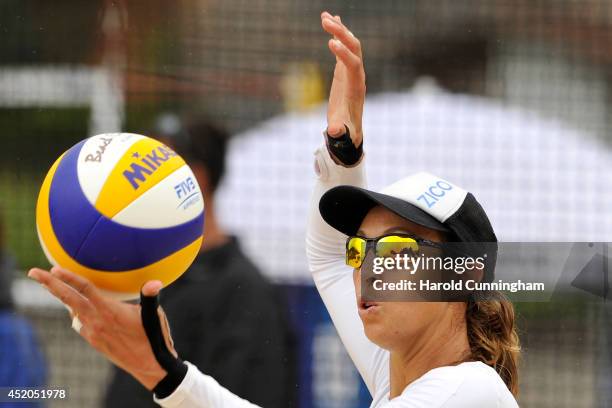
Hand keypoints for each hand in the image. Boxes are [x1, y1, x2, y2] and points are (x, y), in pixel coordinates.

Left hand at [28, 267, 173, 389]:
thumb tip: (156, 282)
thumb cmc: (153, 337)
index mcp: (110, 312)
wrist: (148, 365)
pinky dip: (76, 312)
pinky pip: (79, 322)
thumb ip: (150, 297)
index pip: (86, 290)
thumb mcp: (154, 315)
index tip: (54, 269)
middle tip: (33, 272)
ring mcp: (92, 332)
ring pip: (72, 311)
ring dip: (63, 298)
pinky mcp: (93, 341)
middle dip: (49, 285)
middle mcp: (96, 322)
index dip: (69, 278)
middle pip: (68, 299)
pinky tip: (80, 309)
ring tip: (54, 286)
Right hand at [321, 11, 365, 147]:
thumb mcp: (341, 133)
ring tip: (324, 17)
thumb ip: (339, 131)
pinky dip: (338, 34)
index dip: (344, 54)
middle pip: (354, 49)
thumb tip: (335, 131)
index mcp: (357, 88)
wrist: (350, 131)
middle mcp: (358, 76)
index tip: (329, 43)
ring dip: (339, 29)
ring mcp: (352, 71)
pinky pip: (344, 47)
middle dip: (342, 34)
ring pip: (350, 44)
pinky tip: (332, 20)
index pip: (354, 65)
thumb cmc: (345, 132)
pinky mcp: (345, 70)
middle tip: (325, 21)